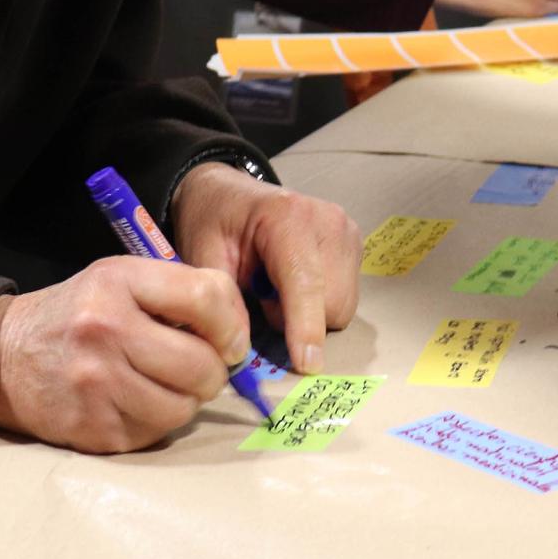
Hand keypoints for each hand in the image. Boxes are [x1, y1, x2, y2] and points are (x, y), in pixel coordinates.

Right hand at [0, 257, 246, 452]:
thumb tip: (239, 338)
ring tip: (163, 384)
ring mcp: (96, 385)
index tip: (230, 341)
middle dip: (212, 372)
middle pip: (202, 365)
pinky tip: (136, 402)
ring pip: (184, 407)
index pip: (207, 297)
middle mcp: (105, 330)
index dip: (232, 325)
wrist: (4, 356)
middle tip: (195, 367)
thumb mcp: (126, 280)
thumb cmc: (82, 313)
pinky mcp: (91, 429)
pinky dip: (157, 422)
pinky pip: (156, 433)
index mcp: (119, 281)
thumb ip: (184, 294)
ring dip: (185, 400)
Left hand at [170, 162, 361, 375]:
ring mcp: (347, 231)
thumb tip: (242, 350)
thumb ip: (222, 301)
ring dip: (311, 313)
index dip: (306, 326)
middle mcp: (329, 221)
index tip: (307, 364)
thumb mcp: (202, 256)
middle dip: (298, 319)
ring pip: (343, 304)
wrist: (231, 193)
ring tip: (278, 288)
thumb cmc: (214, 221)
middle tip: (262, 298)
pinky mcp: (354, 243)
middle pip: (332, 301)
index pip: (305, 281)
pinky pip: (347, 297)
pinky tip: (295, 283)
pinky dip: (321, 303)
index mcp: (288, 217)